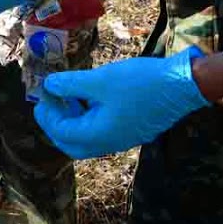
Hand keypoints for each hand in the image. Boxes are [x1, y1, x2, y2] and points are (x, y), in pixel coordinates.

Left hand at [33, 48, 208, 158]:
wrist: (181, 86)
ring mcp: (122, 139)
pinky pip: (102, 131)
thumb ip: (71, 85)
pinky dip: (89, 118)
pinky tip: (91, 96)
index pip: (61, 132)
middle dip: (56, 124)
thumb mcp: (101, 80)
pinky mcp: (131, 130)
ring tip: (69, 94)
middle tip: (50, 101)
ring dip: (73, 120)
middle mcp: (108, 143)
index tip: (42, 93)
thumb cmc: (139, 83)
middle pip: (72, 144)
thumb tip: (49, 86)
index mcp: (98, 135)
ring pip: (87, 138)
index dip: (47, 114)